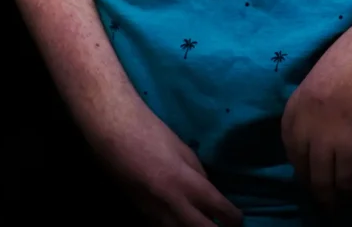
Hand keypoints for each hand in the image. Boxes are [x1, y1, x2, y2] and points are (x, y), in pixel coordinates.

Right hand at [81, 90, 244, 226]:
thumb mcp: (184, 151)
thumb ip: (198, 175)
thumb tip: (208, 193)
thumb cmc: (151, 134)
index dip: (234, 219)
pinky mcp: (141, 214)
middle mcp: (174, 205)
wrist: (114, 134)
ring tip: (201, 223)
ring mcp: (155, 213)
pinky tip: (180, 222)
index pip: (220, 210)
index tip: (238, 220)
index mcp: (189, 184)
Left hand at [280, 21, 351, 209]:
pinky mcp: (345, 145)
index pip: (290, 146)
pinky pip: (342, 177)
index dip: (300, 164)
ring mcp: (322, 136)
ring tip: (337, 204)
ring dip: (328, 195)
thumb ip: (321, 106)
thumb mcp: (326, 80)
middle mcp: (302, 124)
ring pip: (319, 179)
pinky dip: (347, 188)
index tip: (309, 175)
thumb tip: (328, 125)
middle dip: (311, 184)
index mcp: (294, 106)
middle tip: (322, 197)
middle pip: (301, 166)